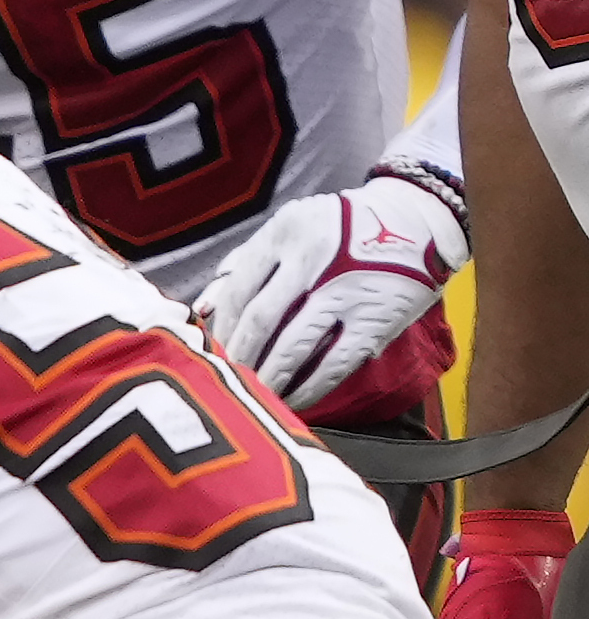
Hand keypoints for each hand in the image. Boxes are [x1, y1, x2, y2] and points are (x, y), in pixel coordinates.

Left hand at [199, 170, 467, 415]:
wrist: (417, 218)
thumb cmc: (340, 229)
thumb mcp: (292, 228)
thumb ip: (245, 263)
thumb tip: (201, 310)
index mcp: (285, 231)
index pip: (238, 289)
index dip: (220, 327)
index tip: (211, 351)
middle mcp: (314, 258)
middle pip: (259, 320)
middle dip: (238, 357)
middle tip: (227, 379)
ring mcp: (347, 289)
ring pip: (292, 346)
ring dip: (268, 377)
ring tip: (255, 394)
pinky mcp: (375, 318)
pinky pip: (333, 364)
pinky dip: (308, 388)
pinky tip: (293, 400)